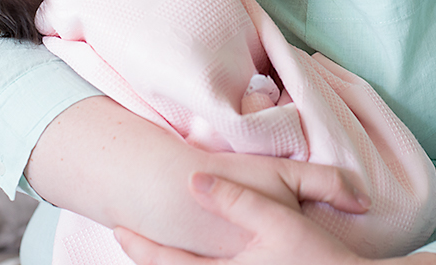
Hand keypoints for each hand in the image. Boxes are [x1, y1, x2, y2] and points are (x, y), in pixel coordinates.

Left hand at [114, 172, 368, 264]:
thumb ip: (235, 199)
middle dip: (148, 257)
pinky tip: (195, 256)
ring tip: (151, 248)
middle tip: (124, 235)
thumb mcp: (278, 220)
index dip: (139, 246)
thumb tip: (194, 179)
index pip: (165, 262)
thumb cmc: (317, 257)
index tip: (118, 228)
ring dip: (168, 263)